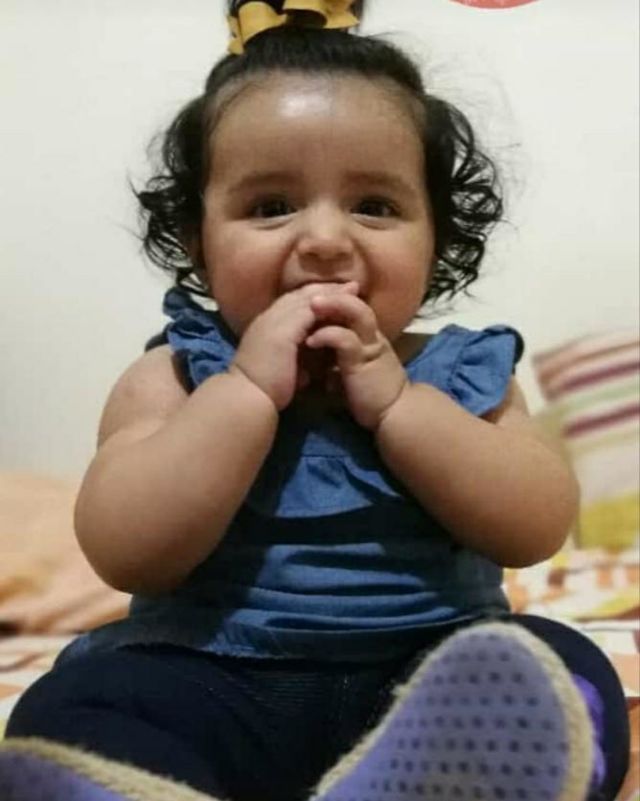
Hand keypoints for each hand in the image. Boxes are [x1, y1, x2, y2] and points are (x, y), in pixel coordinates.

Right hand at [229, 282, 358, 409]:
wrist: (248, 397)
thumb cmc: (264, 390)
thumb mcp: (281, 370)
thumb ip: (292, 363)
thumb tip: (305, 373)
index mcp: (267, 327)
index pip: (293, 304)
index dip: (316, 298)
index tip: (337, 295)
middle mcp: (269, 318)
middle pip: (301, 295)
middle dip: (326, 289)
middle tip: (351, 285)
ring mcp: (274, 322)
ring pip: (306, 299)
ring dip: (331, 293)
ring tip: (353, 289)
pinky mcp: (282, 331)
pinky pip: (308, 310)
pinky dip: (327, 305)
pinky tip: (344, 303)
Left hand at [305, 292, 408, 428]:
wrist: (395, 414)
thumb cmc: (372, 396)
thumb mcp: (353, 371)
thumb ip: (340, 360)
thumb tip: (319, 361)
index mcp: (366, 335)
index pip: (349, 306)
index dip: (330, 298)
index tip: (306, 297)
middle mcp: (370, 334)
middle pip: (353, 300)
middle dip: (331, 293)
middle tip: (307, 290)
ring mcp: (369, 345)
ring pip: (356, 312)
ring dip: (332, 304)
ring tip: (311, 304)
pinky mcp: (364, 360)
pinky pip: (346, 339)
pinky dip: (327, 335)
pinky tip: (311, 340)